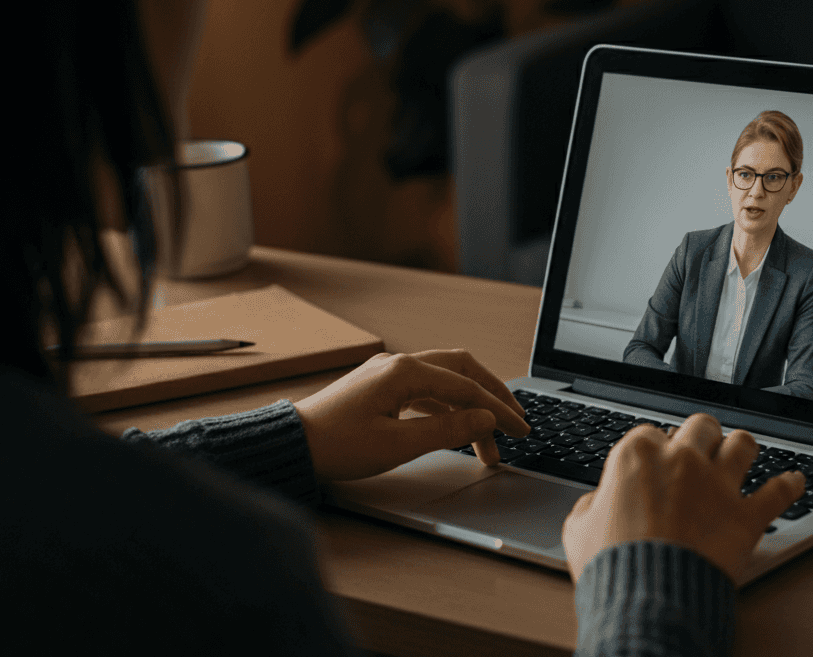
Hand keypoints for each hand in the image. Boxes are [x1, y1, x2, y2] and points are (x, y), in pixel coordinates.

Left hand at [293, 349, 529, 480]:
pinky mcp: (378, 388)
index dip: (498, 410)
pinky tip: (453, 429)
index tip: (520, 430)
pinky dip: (446, 408)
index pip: (467, 388)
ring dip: (468, 407)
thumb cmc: (337, 446)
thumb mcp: (399, 445)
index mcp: (405, 372)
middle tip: (514, 424)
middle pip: (461, 371)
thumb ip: (447, 430)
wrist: (292, 445)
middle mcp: (398, 364)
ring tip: (486, 442)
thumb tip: (484, 419)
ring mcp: (387, 374)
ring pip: (443, 382)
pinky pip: (424, 391)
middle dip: (491, 397)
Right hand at [562, 413, 804, 585]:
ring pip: (743, 444)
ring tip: (741, 452)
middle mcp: (682, 460)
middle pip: (701, 426)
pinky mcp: (745, 515)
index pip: (650, 433)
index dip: (654, 448)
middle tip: (699, 447)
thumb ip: (590, 506)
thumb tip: (595, 505)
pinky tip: (796, 481)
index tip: (655, 461)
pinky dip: (790, 486)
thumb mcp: (578, 529)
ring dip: (742, 448)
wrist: (646, 599)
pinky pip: (778, 492)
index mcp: (637, 455)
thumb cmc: (612, 565)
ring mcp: (718, 485)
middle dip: (700, 435)